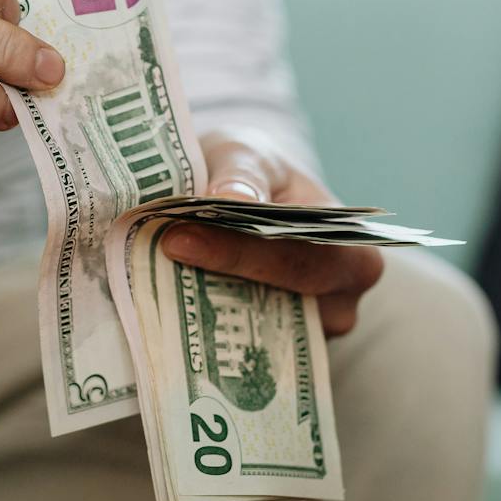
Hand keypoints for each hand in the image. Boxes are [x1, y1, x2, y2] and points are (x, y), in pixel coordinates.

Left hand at [160, 128, 384, 335]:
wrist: (241, 191)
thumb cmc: (254, 171)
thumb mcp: (249, 153)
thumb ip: (242, 173)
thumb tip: (228, 196)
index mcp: (352, 249)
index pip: (297, 260)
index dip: (238, 254)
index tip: (179, 240)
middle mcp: (339, 301)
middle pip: (275, 305)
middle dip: (213, 285)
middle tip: (151, 262)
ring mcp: (306, 332)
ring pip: (251, 331)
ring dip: (201, 308)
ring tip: (148, 281)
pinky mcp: (269, 347)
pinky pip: (236, 343)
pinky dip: (201, 320)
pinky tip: (162, 301)